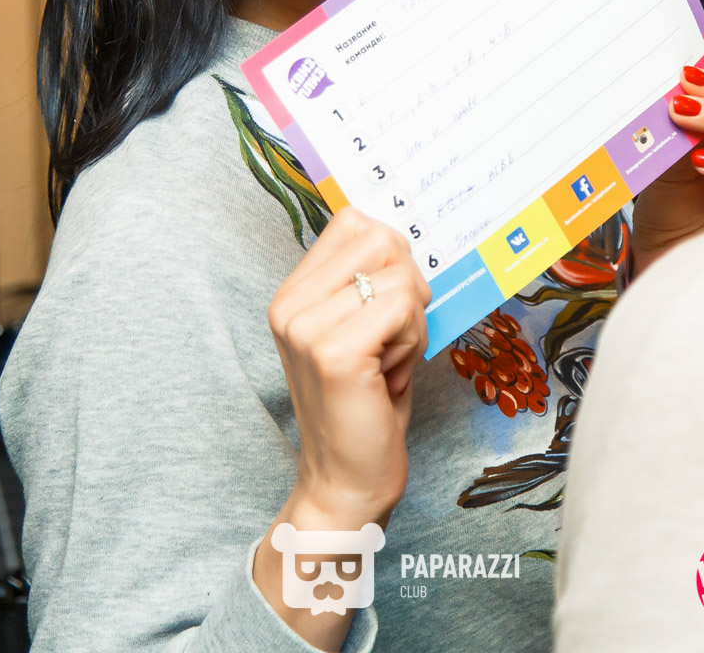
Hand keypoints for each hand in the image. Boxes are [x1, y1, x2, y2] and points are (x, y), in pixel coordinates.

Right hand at [267, 206, 430, 525]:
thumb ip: (367, 280)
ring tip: (388, 363)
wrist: (345, 482)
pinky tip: (390, 377)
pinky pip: (403, 309)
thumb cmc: (365, 404)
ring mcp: (307, 328)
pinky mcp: (334, 354)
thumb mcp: (359, 329)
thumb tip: (405, 232)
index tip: (387, 304)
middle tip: (392, 339)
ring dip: (413, 321)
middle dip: (408, 288)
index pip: (353, 221)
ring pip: (400, 277)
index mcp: (292, 293)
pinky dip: (414, 342)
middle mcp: (290, 304)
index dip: (390, 256)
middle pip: (381, 240)